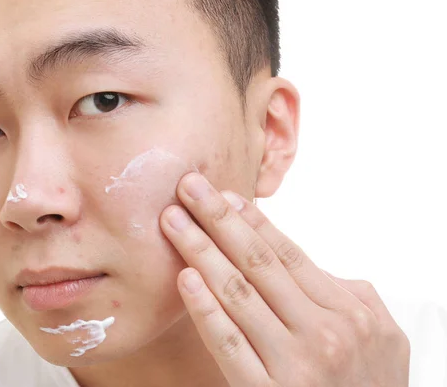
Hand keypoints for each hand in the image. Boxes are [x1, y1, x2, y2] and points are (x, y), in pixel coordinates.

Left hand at [160, 172, 410, 385]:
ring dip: (201, 251)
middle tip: (188, 188)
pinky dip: (205, 309)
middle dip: (218, 219)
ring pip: (238, 294)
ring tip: (174, 221)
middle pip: (257, 262)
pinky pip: (230, 345)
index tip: (222, 194)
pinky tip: (185, 278)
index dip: (251, 220)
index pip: (287, 253)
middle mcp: (321, 332)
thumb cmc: (371, 386)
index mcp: (347, 311)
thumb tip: (303, 261)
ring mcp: (294, 364)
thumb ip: (346, 293)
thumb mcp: (381, 335)